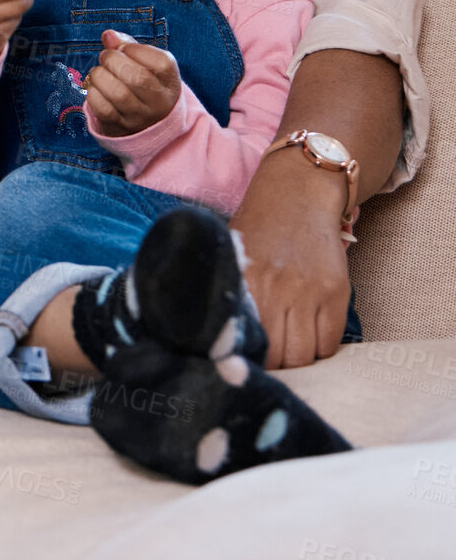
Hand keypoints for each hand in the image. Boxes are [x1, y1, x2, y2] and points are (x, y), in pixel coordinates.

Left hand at [84, 29, 181, 136]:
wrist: (145, 122)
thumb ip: (127, 45)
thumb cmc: (143, 84)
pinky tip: (95, 88)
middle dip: (113, 60)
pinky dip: (93, 93)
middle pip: (137, 78)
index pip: (161, 62)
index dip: (135, 50)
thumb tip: (108, 35)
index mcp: (170, 81)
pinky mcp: (119, 127)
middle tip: (105, 57)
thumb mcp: (145, 63)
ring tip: (99, 72)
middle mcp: (159, 102)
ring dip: (100, 76)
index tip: (123, 49)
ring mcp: (140, 117)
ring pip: (118, 94)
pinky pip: (103, 109)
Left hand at [228, 152, 352, 368]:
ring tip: (291, 347)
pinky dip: (322, 348)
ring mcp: (309, 292)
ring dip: (300, 360)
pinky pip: (332, 341)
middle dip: (275, 366)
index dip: (246, 360)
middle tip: (271, 359)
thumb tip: (224, 339)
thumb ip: (232, 296)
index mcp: (244, 283)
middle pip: (280, 357)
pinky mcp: (337, 291)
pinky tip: (311, 336)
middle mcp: (276, 290)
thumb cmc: (258, 228)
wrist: (298, 194)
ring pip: (307, 355)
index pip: (247, 344)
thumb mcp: (234, 258)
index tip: (244, 362)